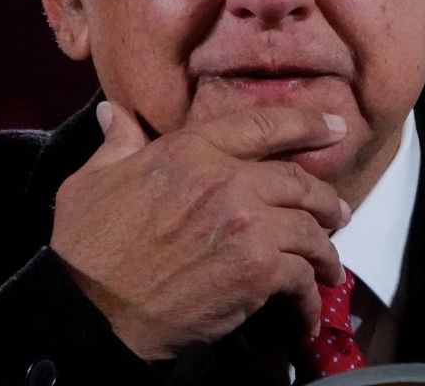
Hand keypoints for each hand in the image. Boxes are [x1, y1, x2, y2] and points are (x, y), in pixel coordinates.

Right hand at [50, 101, 351, 359]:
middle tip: (338, 211)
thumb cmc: (86, 247)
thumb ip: (117, 143)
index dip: (307, 125)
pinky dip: (311, 298)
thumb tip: (115, 111)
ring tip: (329, 264)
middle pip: (298, 180)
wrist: (90, 310)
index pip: (263, 125)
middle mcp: (226, 178)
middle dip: (326, 198)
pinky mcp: (257, 270)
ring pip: (310, 229)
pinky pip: (303, 278)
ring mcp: (247, 224)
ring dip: (325, 250)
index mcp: (190, 150)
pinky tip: (308, 312)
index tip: (335, 129)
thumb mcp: (91, 181)